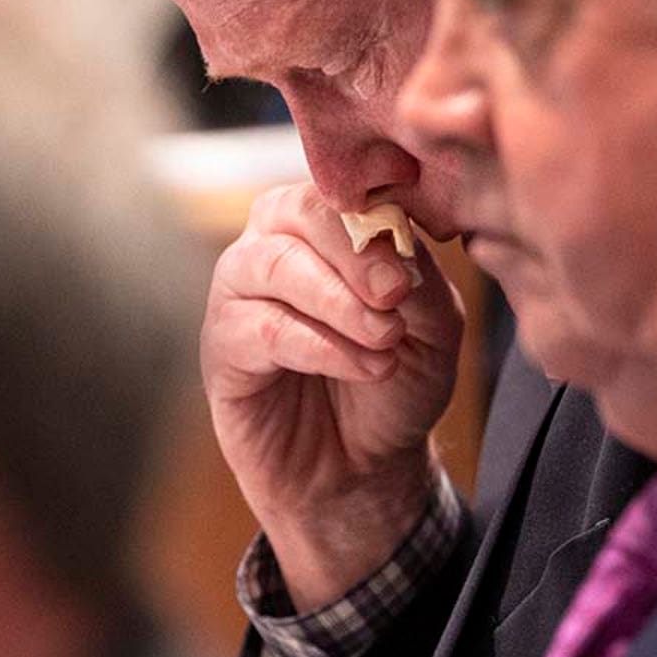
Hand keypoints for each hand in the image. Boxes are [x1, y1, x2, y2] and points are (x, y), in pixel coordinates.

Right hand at [202, 183, 463, 609]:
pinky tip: (364, 367)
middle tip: (395, 299)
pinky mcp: (222, 345)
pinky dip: (320, 346)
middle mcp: (275, 242)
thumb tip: (391, 246)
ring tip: (386, 341)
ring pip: (274, 264)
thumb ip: (418, 280)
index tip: (409, 275)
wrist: (364, 467)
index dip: (375, 221)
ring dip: (338, 303)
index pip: (340, 188)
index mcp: (327, 223)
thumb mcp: (433, 329)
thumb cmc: (397, 383)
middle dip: (353, 255)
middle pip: (297, 210)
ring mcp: (241, 291)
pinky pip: (259, 327)